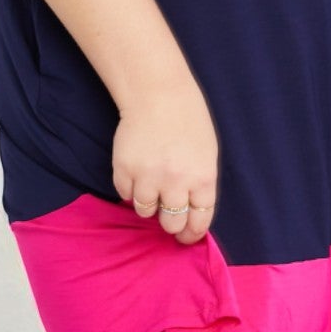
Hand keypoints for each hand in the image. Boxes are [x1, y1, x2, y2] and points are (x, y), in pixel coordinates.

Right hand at [112, 79, 218, 245]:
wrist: (157, 94)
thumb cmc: (188, 120)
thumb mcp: (207, 153)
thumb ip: (200, 184)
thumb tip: (190, 214)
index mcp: (202, 178)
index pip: (199, 220)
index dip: (192, 233)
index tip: (186, 237)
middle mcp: (176, 182)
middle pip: (172, 223)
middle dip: (170, 222)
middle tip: (166, 215)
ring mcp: (148, 177)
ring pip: (145, 212)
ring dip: (147, 204)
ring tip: (150, 185)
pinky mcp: (124, 170)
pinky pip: (125, 194)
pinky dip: (130, 188)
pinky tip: (137, 171)